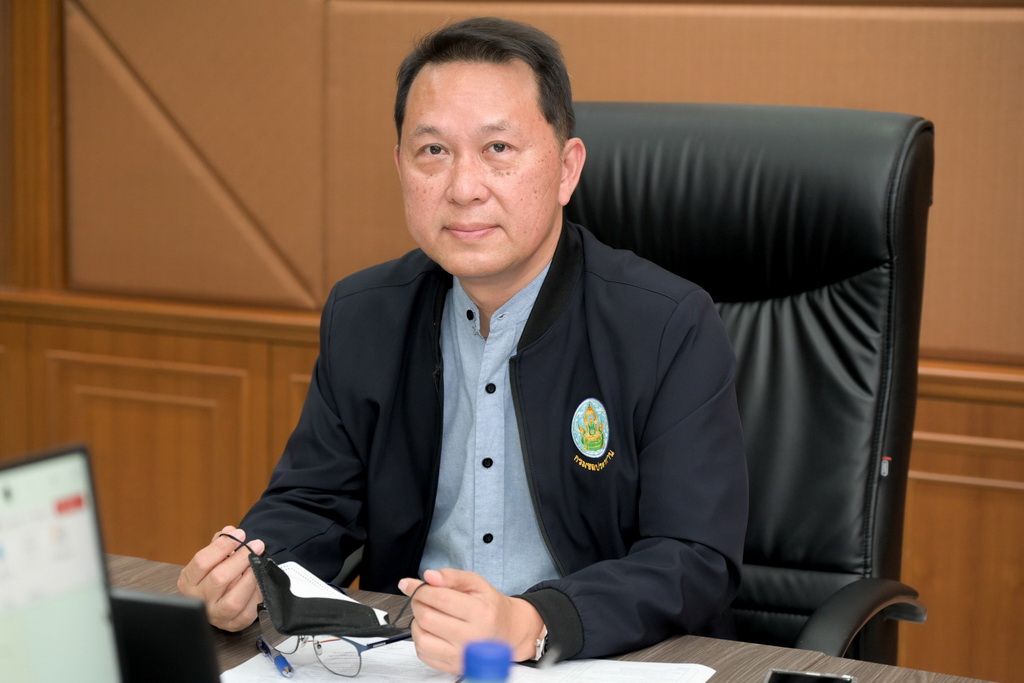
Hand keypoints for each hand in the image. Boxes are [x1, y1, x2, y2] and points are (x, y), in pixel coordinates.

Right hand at [177, 525, 264, 630]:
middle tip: (256, 545)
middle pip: (219, 578)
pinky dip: (257, 593)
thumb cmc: (214, 576)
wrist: (218, 602)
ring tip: (258, 562)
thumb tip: (230, 532)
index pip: (202, 561)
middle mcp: (199, 600)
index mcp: (188, 582)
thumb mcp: (212, 559)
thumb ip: (220, 544)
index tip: (239, 534)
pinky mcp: (233, 625)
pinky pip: (248, 610)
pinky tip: (260, 579)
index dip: (222, 546)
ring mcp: (215, 616)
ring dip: (250, 577)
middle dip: (240, 559)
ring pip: (233, 600)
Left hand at [397, 569, 543, 674]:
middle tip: (422, 597)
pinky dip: (421, 639)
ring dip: (417, 623)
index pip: (439, 598)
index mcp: (481, 613)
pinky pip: (424, 654)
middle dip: (418, 603)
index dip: (419, 589)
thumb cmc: (490, 607)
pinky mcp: (454, 668)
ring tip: (428, 614)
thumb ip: (452, 576)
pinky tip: (431, 630)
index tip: (409, 584)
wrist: (506, 632)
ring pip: (421, 639)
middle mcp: (472, 638)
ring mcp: (462, 656)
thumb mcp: (477, 583)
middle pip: (427, 618)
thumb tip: (429, 576)